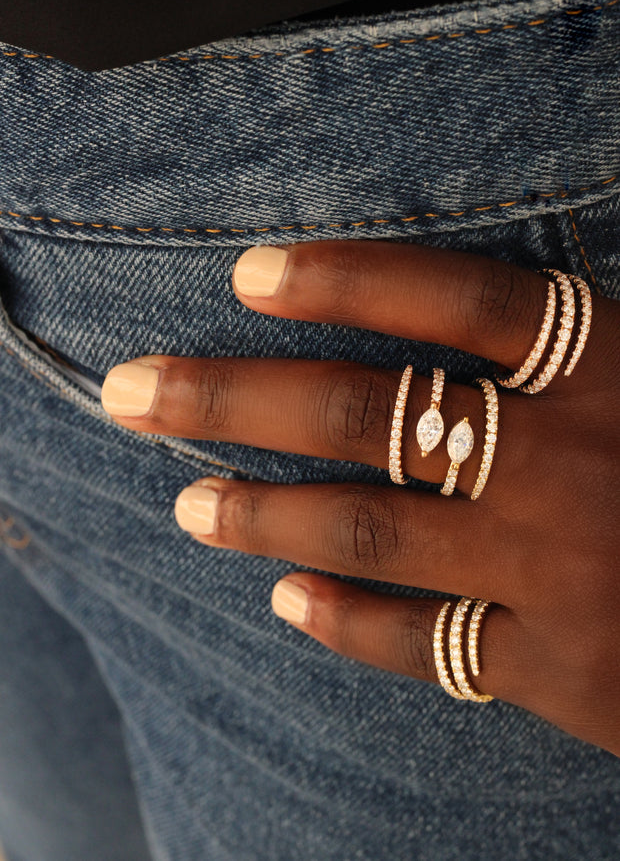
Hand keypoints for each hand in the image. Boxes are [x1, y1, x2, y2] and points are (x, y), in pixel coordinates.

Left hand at [100, 240, 619, 755]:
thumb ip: (584, 349)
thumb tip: (470, 322)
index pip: (461, 302)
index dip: (346, 281)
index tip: (243, 274)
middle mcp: (578, 465)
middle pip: (372, 415)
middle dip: (235, 399)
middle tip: (132, 392)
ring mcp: (565, 573)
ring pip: (374, 533)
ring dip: (263, 515)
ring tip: (185, 501)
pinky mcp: (566, 672)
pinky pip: (426, 645)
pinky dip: (349, 623)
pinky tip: (286, 601)